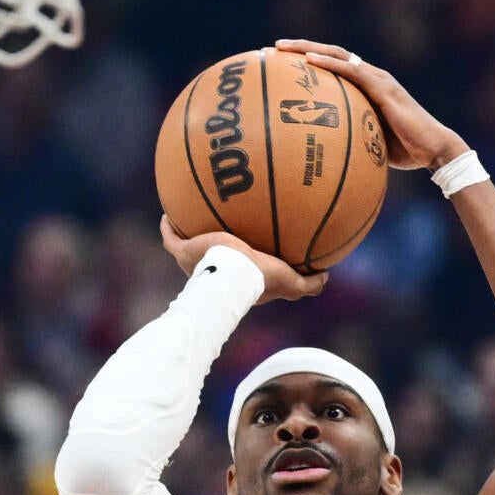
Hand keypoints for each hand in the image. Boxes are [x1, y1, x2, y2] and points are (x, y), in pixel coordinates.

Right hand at [160, 216, 327, 301]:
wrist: (231, 275)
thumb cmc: (260, 279)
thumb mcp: (291, 282)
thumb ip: (308, 283)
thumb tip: (326, 276)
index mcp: (236, 279)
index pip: (236, 272)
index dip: (240, 264)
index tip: (244, 252)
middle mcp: (212, 272)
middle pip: (209, 261)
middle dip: (210, 248)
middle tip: (216, 229)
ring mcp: (193, 263)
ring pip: (186, 248)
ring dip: (186, 235)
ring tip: (189, 216)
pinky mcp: (182, 252)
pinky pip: (171, 237)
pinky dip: (169, 226)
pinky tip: (169, 211)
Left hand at [274, 40, 467, 171]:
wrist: (433, 151)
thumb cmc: (403, 152)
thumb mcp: (368, 144)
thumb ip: (349, 140)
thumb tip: (323, 157)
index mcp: (368, 88)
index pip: (335, 67)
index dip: (311, 61)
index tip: (283, 62)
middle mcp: (372, 78)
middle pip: (332, 55)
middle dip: (302, 48)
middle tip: (274, 48)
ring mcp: (378, 80)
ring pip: (338, 56)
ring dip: (309, 49)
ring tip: (283, 48)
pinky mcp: (384, 89)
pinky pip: (352, 71)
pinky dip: (330, 64)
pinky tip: (309, 60)